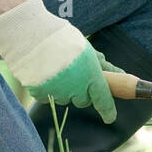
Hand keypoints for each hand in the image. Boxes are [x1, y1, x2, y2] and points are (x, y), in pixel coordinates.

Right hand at [0, 0, 116, 122]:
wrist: (31, 34)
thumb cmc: (62, 38)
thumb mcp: (87, 49)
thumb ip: (102, 65)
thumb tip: (119, 73)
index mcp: (91, 76)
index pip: (103, 100)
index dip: (108, 110)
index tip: (110, 117)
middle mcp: (76, 88)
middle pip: (83, 100)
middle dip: (82, 92)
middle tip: (75, 74)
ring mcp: (57, 93)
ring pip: (64, 98)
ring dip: (64, 89)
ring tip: (56, 68)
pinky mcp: (40, 94)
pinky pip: (48, 97)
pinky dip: (47, 88)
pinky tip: (44, 72)